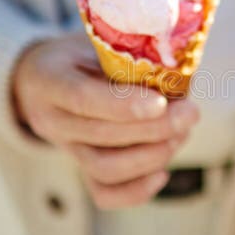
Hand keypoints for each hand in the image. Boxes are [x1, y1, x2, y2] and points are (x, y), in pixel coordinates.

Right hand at [12, 33, 199, 208]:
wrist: (43, 80)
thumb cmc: (80, 54)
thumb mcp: (95, 40)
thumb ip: (128, 55)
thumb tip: (180, 69)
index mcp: (49, 80)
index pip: (83, 98)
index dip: (124, 104)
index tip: (161, 103)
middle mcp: (52, 120)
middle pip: (103, 135)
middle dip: (155, 128)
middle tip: (190, 113)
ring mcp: (66, 148)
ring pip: (105, 168)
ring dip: (152, 155)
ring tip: (182, 134)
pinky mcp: (81, 168)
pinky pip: (104, 193)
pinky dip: (136, 190)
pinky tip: (163, 172)